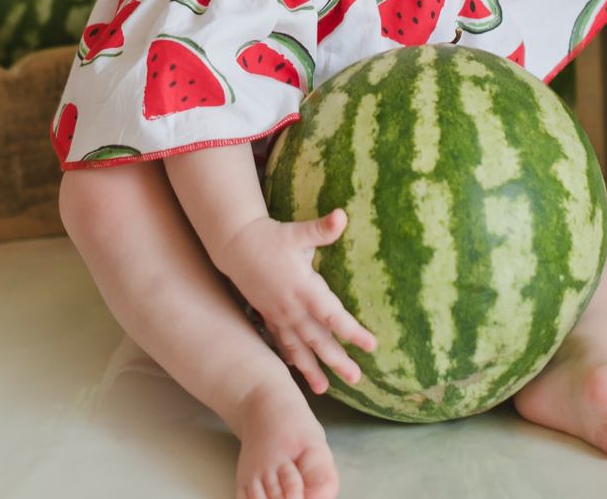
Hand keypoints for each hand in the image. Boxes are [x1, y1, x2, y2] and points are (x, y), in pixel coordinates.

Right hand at [214, 210, 376, 393]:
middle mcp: (291, 307)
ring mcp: (279, 314)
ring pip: (298, 347)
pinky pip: (282, 342)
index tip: (371, 345)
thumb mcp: (296, 232)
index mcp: (303, 287)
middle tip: (356, 378)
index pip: (331, 314)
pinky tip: (299, 372)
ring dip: (311, 369)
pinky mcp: (270, 316)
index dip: (351, 331)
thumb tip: (342, 215)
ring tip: (324, 390)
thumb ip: (321, 229)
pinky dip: (291, 358)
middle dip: (337, 360)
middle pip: (317, 339)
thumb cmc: (271, 237)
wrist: (235, 245)